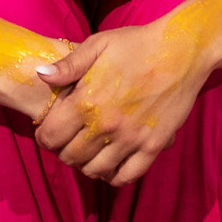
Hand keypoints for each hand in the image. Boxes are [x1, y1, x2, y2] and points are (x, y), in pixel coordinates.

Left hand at [31, 19, 213, 184]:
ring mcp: (131, 139)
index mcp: (88, 100)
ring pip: (95, 170)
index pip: (51, 136)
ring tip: (88, 150)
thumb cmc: (136, 44)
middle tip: (67, 140)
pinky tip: (110, 162)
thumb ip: (68, 65)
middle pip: (70, 157)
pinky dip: (112, 176)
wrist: (181, 51)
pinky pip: (126, 176)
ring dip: (85, 164)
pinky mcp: (153, 146)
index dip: (44, 137)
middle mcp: (107, 125)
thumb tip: (40, 76)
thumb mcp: (98, 45)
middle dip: (62, 151)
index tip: (48, 131)